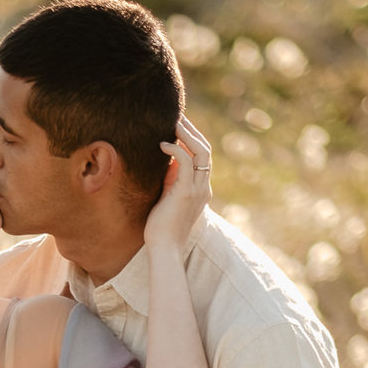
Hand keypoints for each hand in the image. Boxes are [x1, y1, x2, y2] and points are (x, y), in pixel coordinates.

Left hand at [144, 115, 211, 252]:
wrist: (164, 250)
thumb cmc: (161, 229)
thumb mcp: (167, 199)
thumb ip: (171, 181)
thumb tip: (167, 162)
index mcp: (201, 190)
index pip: (203, 158)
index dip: (194, 140)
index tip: (181, 128)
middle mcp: (203, 188)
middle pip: (206, 151)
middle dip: (193, 132)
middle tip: (179, 118)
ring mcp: (197, 190)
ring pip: (201, 153)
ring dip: (188, 135)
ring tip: (174, 123)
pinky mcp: (186, 193)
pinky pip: (186, 163)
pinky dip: (175, 150)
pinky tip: (162, 145)